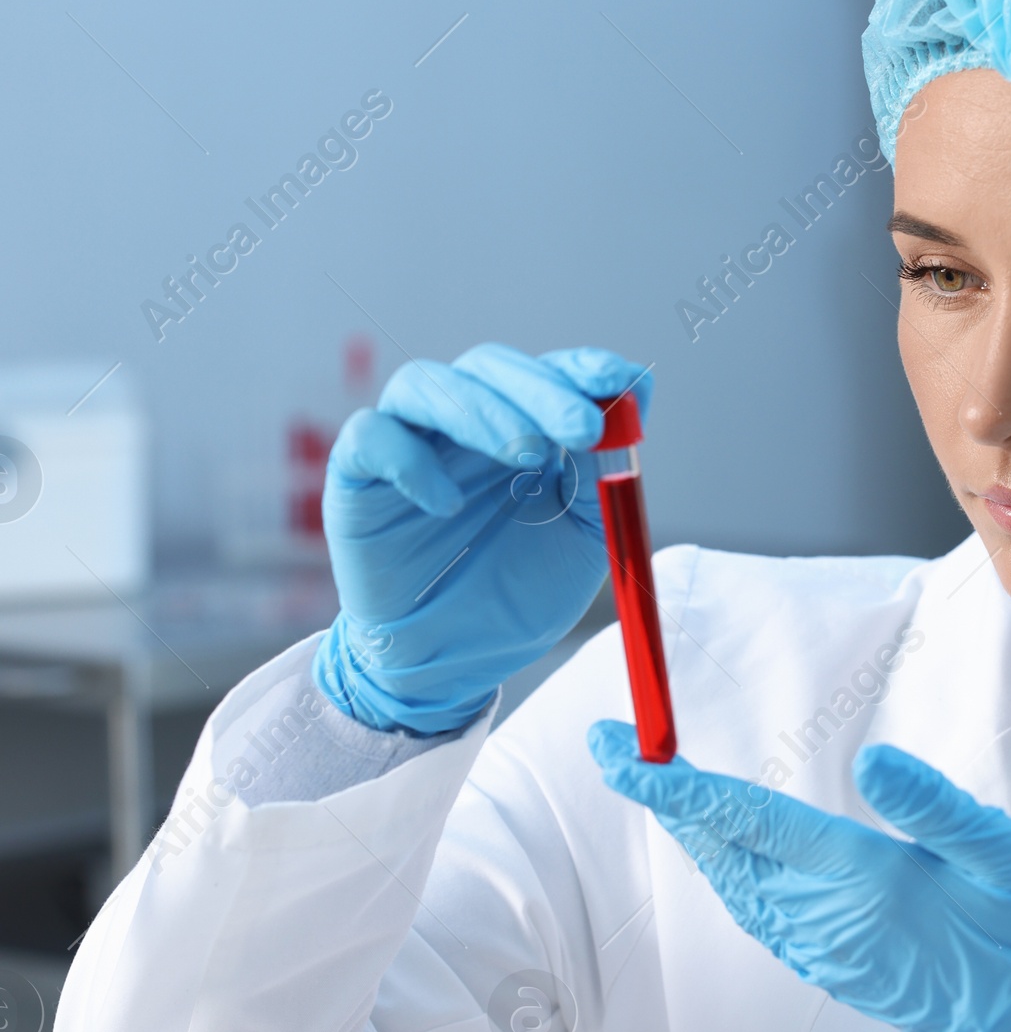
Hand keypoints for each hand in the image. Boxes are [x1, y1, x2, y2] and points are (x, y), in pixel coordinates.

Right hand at [313, 344, 652, 733]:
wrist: (450, 664)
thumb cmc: (515, 597)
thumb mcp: (582, 540)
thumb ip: (602, 474)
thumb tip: (632, 399)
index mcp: (520, 429)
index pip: (546, 373)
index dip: (580, 368)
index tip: (617, 381)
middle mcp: (461, 424)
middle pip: (489, 367)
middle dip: (541, 392)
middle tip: (581, 429)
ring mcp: (408, 442)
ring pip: (427, 384)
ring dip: (482, 412)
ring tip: (527, 457)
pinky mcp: (357, 475)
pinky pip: (370, 436)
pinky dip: (409, 460)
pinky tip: (447, 506)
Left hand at [590, 728, 1010, 1031]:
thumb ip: (936, 809)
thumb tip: (868, 760)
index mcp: (867, 883)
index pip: (746, 821)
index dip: (675, 784)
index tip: (619, 748)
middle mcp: (832, 922)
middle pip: (723, 852)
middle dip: (665, 800)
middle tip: (615, 747)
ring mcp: (832, 953)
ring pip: (737, 887)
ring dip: (694, 836)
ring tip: (661, 787)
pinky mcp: (842, 972)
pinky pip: (761, 915)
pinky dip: (730, 871)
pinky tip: (731, 851)